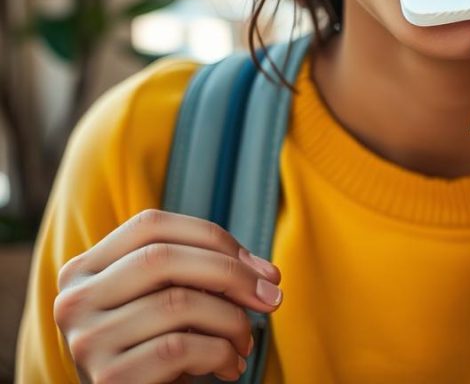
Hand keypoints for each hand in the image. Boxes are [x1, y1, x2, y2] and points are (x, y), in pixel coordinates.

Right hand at [54, 209, 282, 383]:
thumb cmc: (155, 353)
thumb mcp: (164, 303)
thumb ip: (196, 273)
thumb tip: (266, 274)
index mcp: (84, 269)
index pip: (150, 224)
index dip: (212, 237)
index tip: (259, 266)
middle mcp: (74, 301)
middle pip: (162, 258)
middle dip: (230, 273)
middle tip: (271, 297)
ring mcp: (86, 341)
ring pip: (176, 303)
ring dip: (230, 320)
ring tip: (246, 341)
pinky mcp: (107, 380)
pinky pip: (177, 349)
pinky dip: (218, 354)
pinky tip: (229, 367)